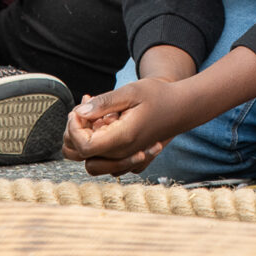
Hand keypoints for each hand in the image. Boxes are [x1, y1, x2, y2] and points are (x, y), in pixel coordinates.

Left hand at [63, 77, 196, 175]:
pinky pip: (107, 162)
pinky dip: (101, 147)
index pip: (84, 146)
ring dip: (88, 142)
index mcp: (123, 138)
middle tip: (87, 112)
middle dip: (77, 134)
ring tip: (97, 120)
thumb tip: (79, 114)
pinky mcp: (131, 158)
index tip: (79, 110)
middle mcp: (125, 153)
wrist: (182, 106)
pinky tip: (108, 125)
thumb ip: (103, 103)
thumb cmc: (158, 95)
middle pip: (83, 158)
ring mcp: (128, 158)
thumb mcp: (130, 91)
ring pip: (93, 164)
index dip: (74, 128)